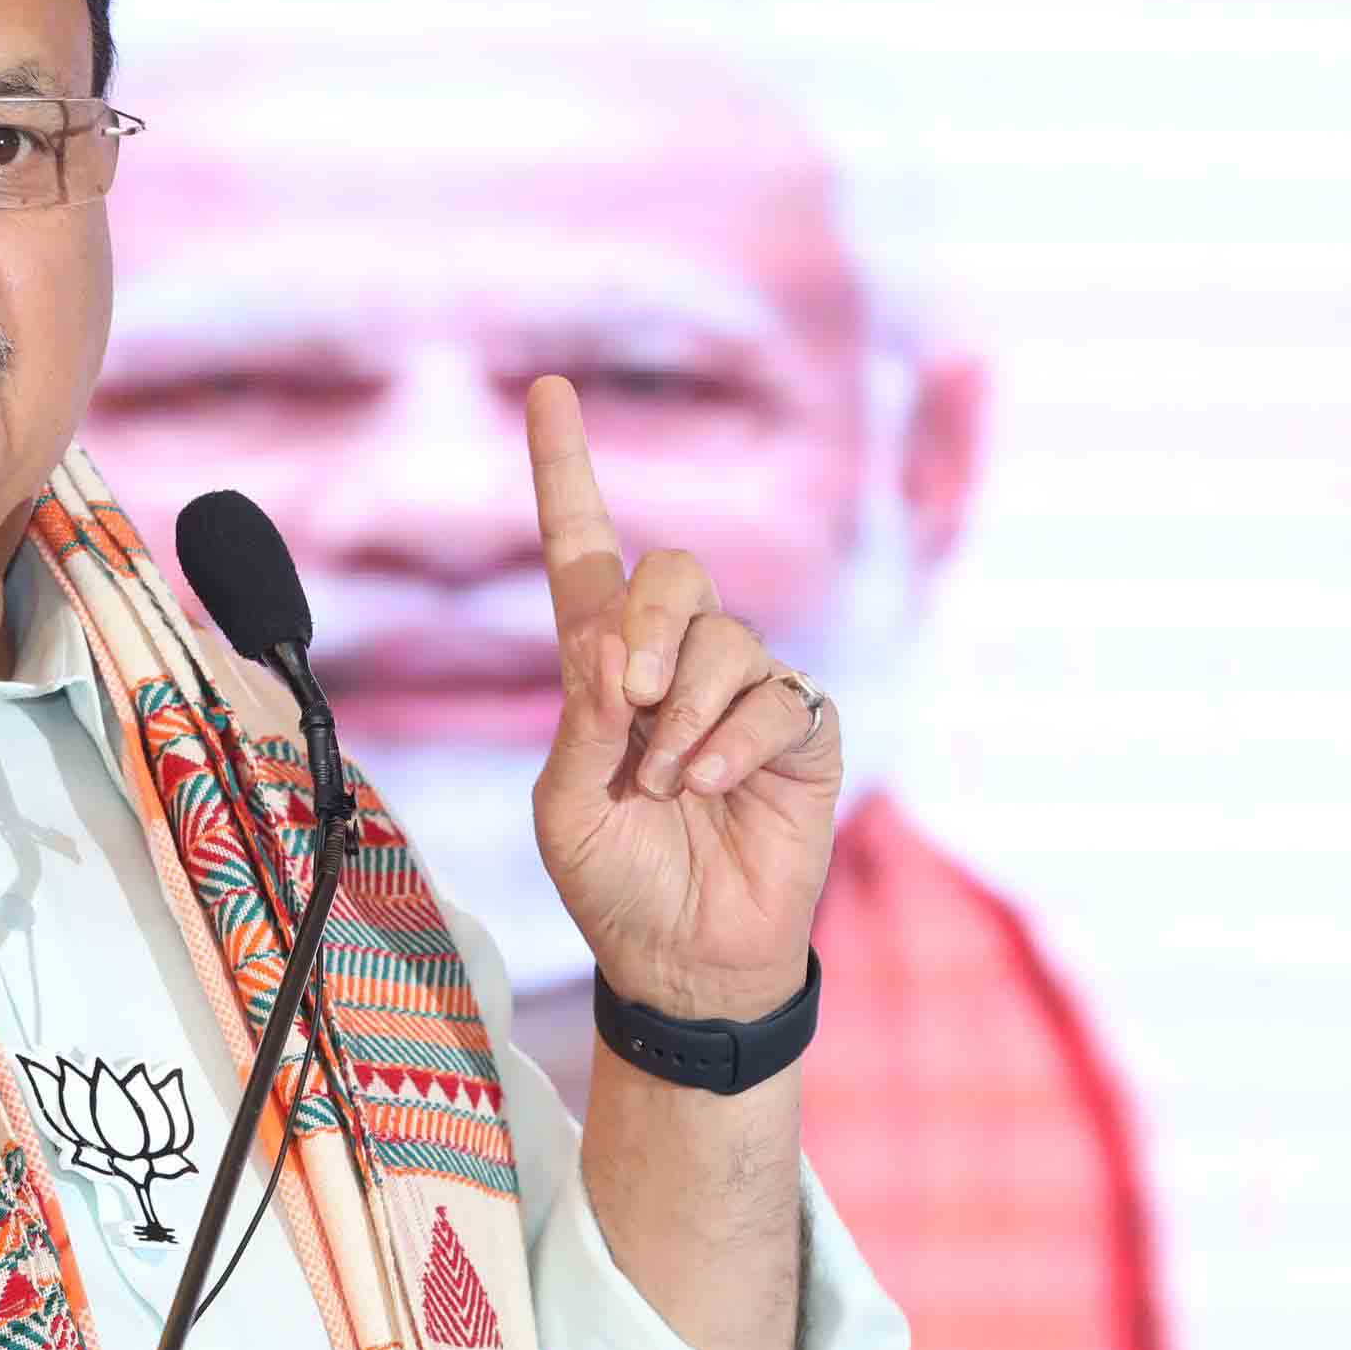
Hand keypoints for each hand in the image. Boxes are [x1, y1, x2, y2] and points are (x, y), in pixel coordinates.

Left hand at [525, 375, 839, 1023]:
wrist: (682, 959)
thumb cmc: (613, 882)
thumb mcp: (565, 805)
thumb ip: (583, 721)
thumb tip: (617, 650)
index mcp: (602, 666)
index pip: (584, 550)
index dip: (567, 470)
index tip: (549, 390)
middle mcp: (677, 662)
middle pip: (676, 572)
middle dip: (652, 623)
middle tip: (629, 701)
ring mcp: (745, 693)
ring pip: (729, 640)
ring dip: (688, 714)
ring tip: (668, 787)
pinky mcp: (801, 732)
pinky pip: (778, 698)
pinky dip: (733, 742)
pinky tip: (708, 786)